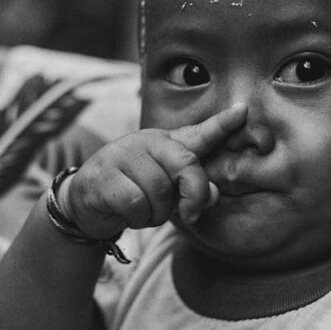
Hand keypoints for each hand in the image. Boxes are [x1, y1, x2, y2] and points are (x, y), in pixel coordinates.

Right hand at [65, 104, 246, 238]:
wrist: (86, 203)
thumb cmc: (134, 194)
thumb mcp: (167, 193)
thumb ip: (192, 191)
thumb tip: (212, 194)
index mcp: (167, 143)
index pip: (198, 133)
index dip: (222, 124)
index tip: (244, 111)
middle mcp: (147, 142)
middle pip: (186, 164)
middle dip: (194, 193)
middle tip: (189, 213)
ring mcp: (123, 155)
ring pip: (159, 190)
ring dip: (157, 213)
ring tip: (145, 211)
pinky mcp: (105, 175)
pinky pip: (136, 203)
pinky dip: (138, 218)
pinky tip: (128, 214)